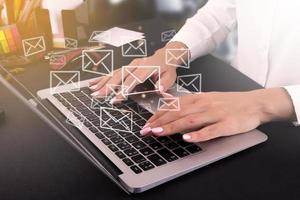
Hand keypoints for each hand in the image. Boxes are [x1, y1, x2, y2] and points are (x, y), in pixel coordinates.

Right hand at [88, 42, 186, 101]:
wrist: (166, 55)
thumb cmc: (167, 68)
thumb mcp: (171, 76)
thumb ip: (165, 83)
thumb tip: (160, 89)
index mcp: (147, 67)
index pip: (133, 80)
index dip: (123, 90)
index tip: (115, 98)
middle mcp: (136, 64)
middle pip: (120, 75)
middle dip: (108, 86)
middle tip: (98, 95)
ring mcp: (131, 64)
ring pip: (115, 73)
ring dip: (103, 82)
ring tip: (92, 90)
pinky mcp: (127, 66)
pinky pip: (114, 71)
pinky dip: (104, 77)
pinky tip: (94, 82)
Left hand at [141, 88, 294, 142]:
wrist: (254, 103)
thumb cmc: (228, 103)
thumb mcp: (206, 98)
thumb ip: (188, 103)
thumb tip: (169, 105)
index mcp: (198, 99)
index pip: (173, 107)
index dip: (158, 116)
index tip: (146, 124)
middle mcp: (204, 105)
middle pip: (178, 113)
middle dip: (160, 122)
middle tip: (146, 131)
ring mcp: (215, 114)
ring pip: (190, 120)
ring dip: (173, 126)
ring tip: (159, 132)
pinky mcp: (227, 124)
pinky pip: (211, 130)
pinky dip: (198, 135)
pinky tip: (187, 139)